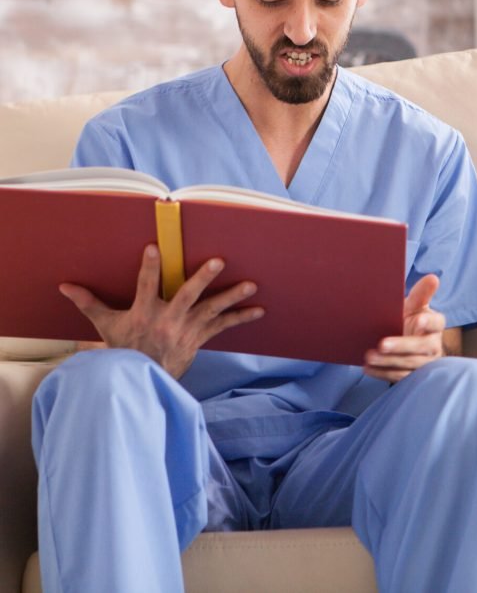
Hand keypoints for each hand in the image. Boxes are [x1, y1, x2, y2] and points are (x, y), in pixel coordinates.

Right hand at [60, 244, 263, 377]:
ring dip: (232, 297)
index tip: (155, 248)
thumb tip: (65, 286)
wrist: (140, 380)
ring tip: (251, 284)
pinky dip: (240, 318)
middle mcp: (167, 321)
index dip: (150, 268)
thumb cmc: (123, 348)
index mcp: (143, 313)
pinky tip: (260, 310)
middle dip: (203, 278)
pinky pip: (222, 327)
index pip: (145, 286)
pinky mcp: (199, 338)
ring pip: (211, 310)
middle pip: (187, 296)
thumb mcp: (105, 326)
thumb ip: (89, 302)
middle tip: (219, 261)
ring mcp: (186, 330)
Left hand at [364, 274, 445, 382]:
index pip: (436, 323)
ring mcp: (424, 363)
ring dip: (388, 362)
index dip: (429, 322)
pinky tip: (368, 368)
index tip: (419, 320)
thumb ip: (422, 294)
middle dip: (401, 346)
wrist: (405, 339)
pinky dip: (382, 373)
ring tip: (369, 357)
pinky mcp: (412, 376)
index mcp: (435, 325)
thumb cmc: (409, 318)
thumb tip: (433, 278)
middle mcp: (433, 345)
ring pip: (409, 365)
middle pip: (420, 347)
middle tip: (382, 344)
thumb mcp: (415, 305)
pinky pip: (398, 377)